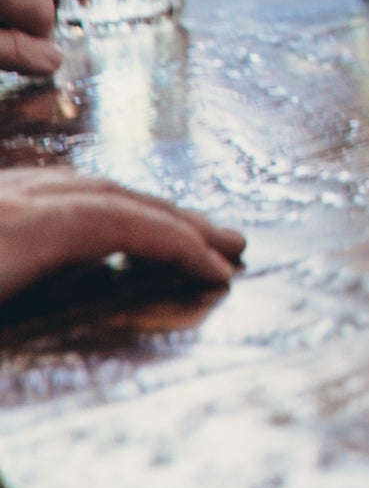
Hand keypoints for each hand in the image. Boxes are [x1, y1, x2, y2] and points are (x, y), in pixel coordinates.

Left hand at [0, 169, 243, 304]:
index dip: (180, 244)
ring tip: (176, 226)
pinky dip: (90, 200)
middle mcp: (6, 200)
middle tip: (228, 241)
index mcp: (12, 231)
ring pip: (77, 184)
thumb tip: (106, 298)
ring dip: (138, 204)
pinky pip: (44, 188)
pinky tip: (92, 218)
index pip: (119, 223)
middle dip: (177, 219)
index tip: (221, 271)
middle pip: (108, 196)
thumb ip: (48, 303)